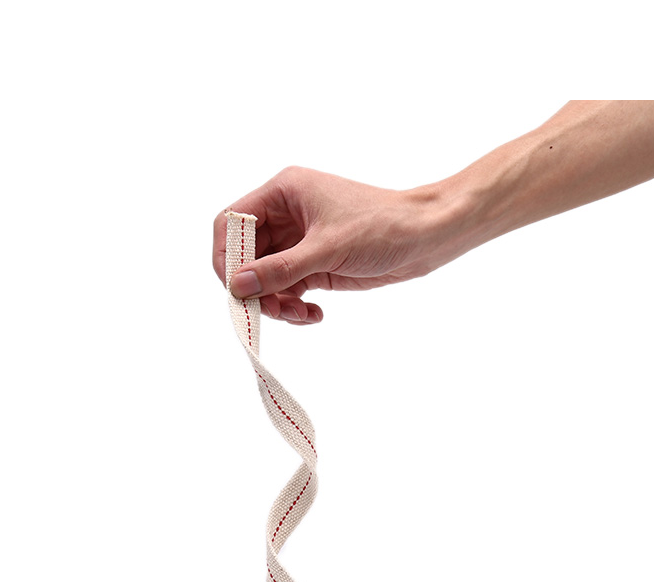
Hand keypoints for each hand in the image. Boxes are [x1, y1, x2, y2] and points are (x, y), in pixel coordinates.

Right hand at [213, 166, 447, 325]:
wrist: (426, 237)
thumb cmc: (382, 226)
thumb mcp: (327, 249)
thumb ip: (280, 270)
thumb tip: (237, 286)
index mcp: (283, 193)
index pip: (233, 222)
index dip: (227, 256)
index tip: (236, 288)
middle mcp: (286, 215)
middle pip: (245, 255)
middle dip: (255, 287)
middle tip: (270, 311)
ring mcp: (299, 242)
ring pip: (265, 278)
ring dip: (275, 302)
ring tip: (299, 316)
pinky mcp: (313, 265)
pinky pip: (287, 290)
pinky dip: (293, 307)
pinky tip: (313, 315)